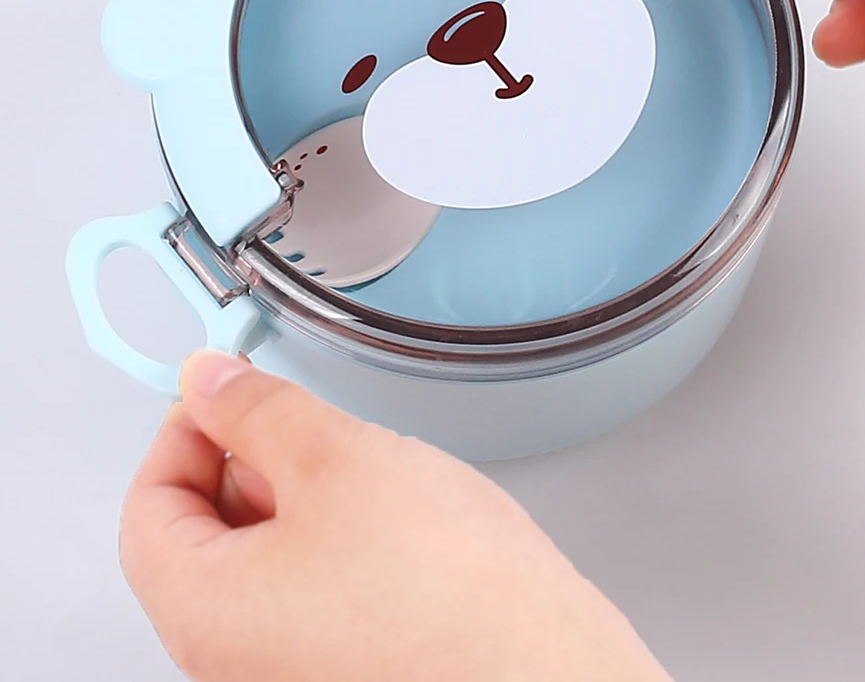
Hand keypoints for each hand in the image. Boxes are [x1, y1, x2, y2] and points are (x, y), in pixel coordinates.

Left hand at [120, 351, 669, 681]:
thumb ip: (258, 411)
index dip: (183, 431)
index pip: (148, 505)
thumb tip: (208, 384)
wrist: (545, 663)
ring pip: (265, 554)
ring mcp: (294, 665)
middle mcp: (237, 656)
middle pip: (202, 533)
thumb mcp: (335, 457)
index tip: (227, 391)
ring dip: (298, 491)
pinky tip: (391, 512)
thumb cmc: (450, 589)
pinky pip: (314, 581)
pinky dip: (334, 531)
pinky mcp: (348, 661)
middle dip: (246, 458)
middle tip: (299, 418)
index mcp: (205, 611)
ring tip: (362, 464)